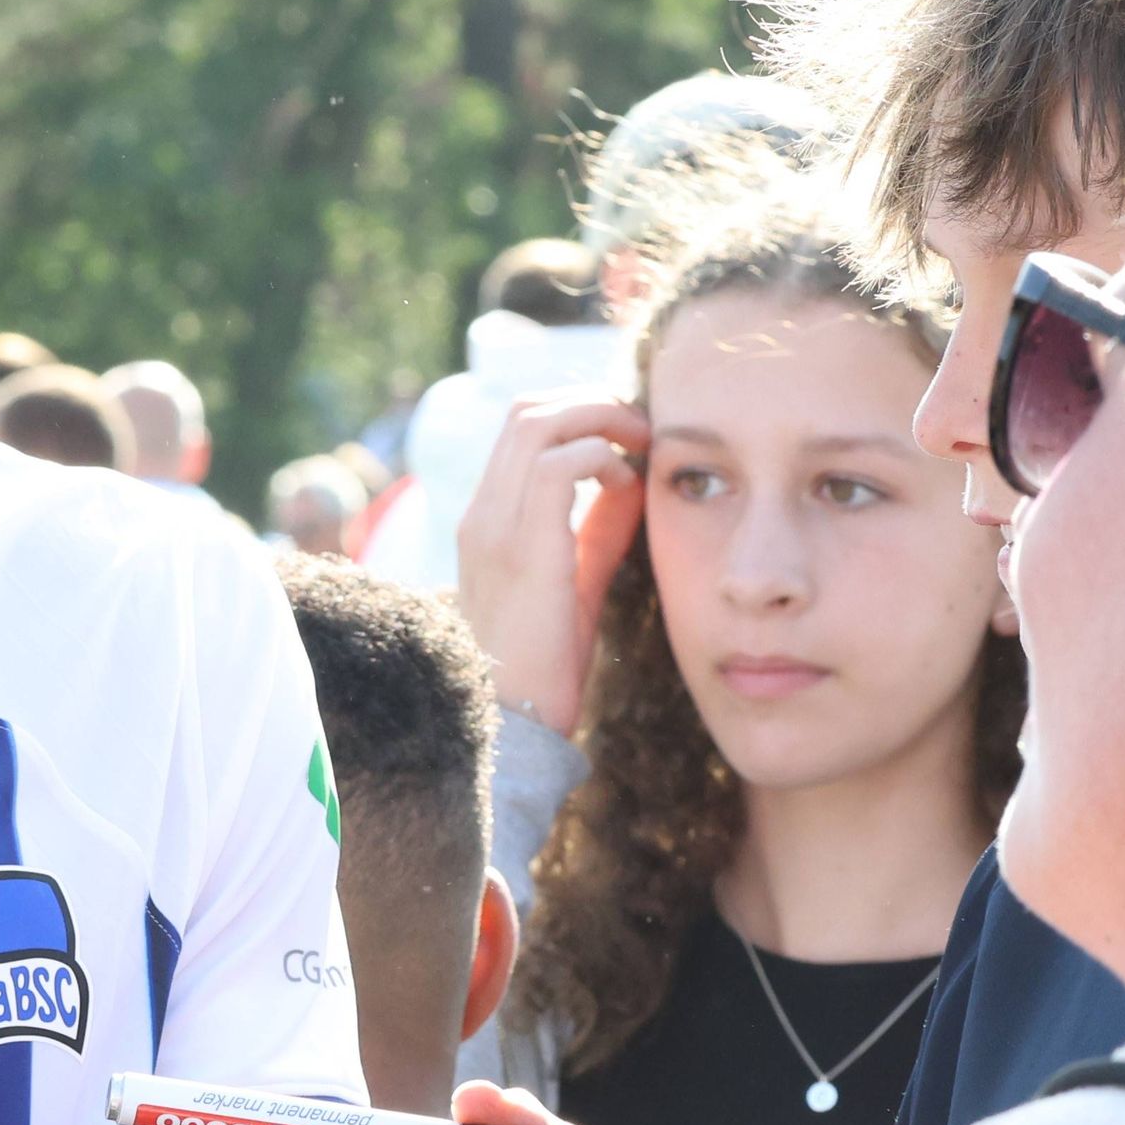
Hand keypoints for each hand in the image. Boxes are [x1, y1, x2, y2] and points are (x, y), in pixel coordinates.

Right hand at [453, 389, 648, 733]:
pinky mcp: (523, 547)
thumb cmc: (546, 662)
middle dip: (593, 402)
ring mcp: (495, 526)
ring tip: (640, 444)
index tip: (628, 434)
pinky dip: (600, 458)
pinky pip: (559, 466)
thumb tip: (633, 478)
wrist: (517, 721)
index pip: (521, 428)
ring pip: (538, 422)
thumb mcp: (577, 579)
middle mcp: (482, 513)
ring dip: (600, 419)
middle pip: (527, 410)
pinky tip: (627, 485)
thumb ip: (599, 527)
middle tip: (642, 428)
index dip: (579, 412)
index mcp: (487, 518)